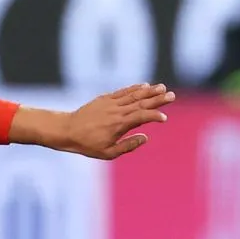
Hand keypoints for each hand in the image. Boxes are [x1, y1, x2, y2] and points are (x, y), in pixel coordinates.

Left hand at [57, 83, 173, 159]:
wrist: (67, 130)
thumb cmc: (87, 144)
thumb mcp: (108, 152)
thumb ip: (128, 145)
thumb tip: (145, 137)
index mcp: (119, 124)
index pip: (142, 116)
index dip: (155, 116)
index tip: (164, 118)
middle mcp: (117, 111)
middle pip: (141, 102)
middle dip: (158, 99)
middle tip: (172, 95)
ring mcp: (111, 103)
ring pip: (133, 95)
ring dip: (149, 91)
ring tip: (162, 87)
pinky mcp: (104, 98)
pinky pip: (122, 91)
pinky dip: (134, 88)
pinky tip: (143, 86)